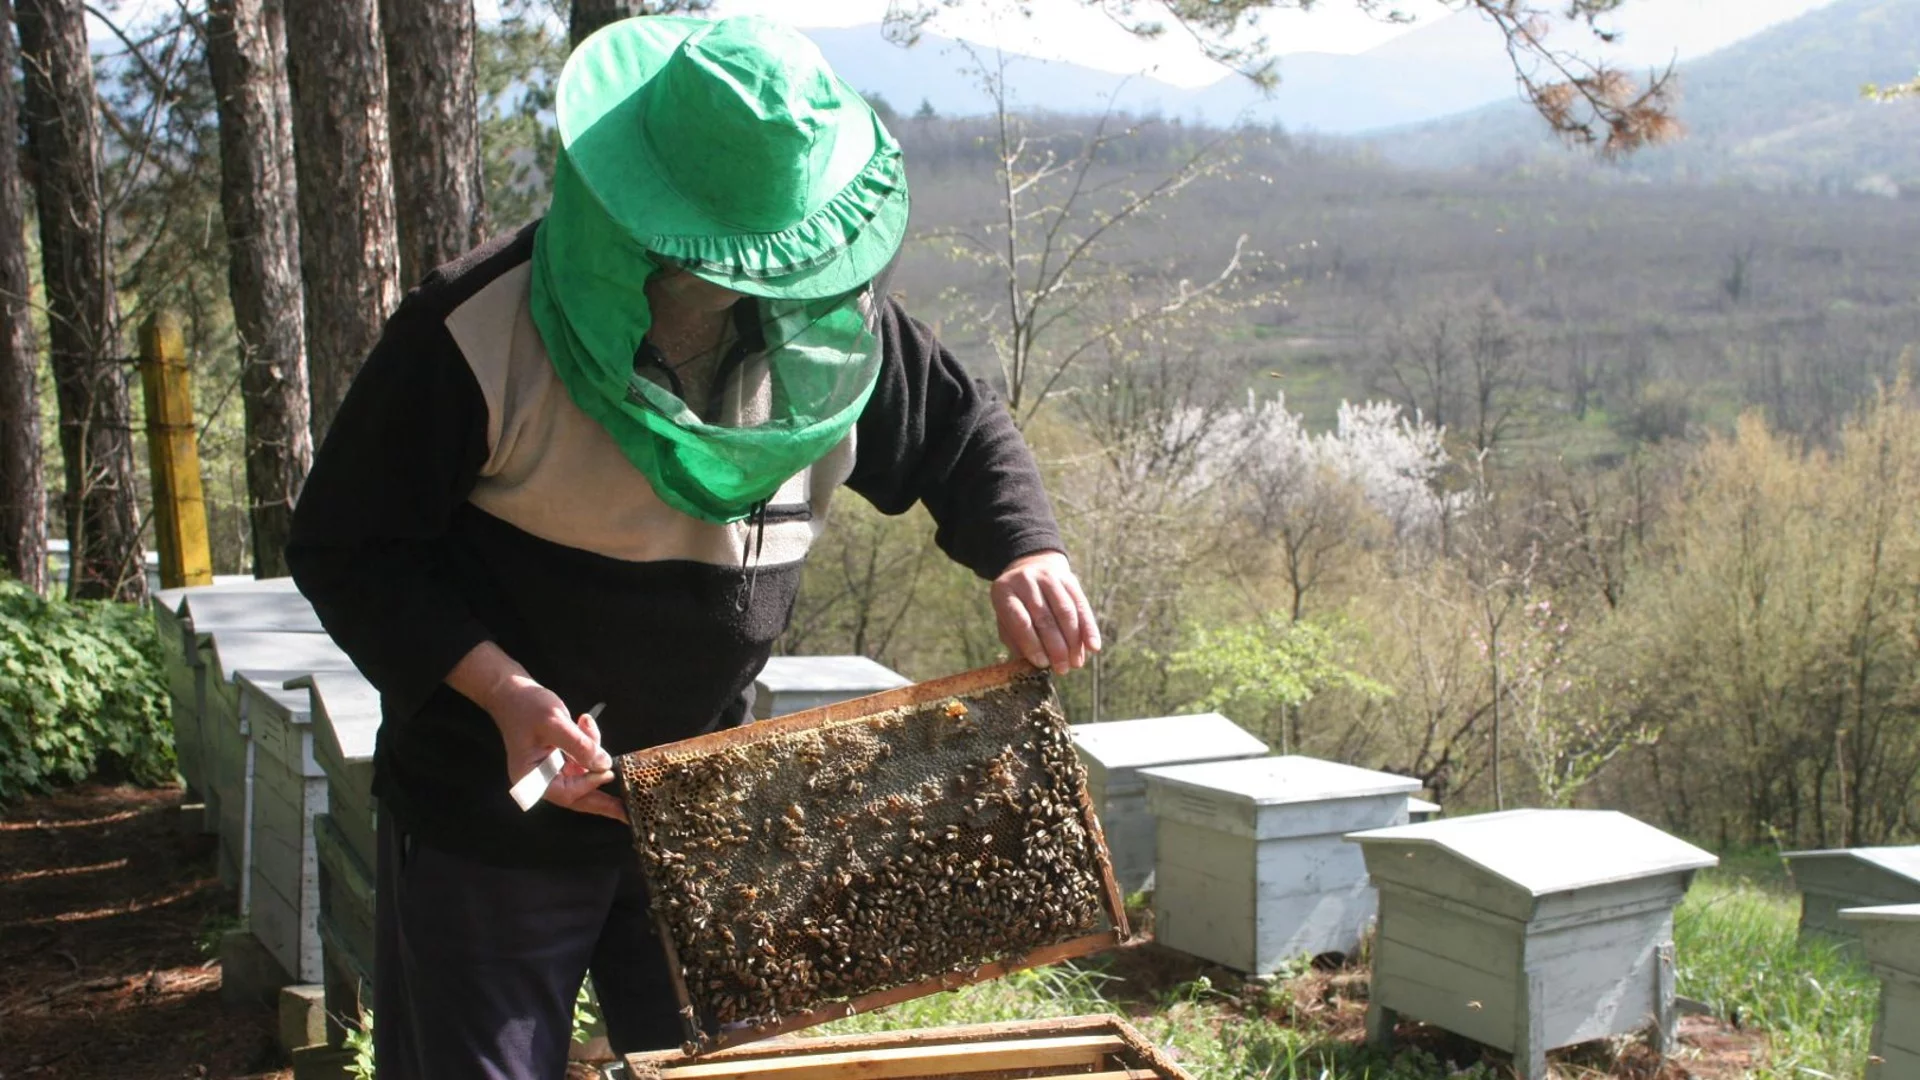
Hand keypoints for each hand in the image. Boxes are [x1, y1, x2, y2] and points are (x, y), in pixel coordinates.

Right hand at [448, 643, 625, 821]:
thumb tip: (604, 765)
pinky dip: (590, 744)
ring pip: (584, 775)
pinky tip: (584, 722)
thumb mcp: (554, 723)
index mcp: (531, 778)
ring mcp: (552, 769)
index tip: (607, 772)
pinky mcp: (561, 759)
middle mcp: (541, 778)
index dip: (588, 785)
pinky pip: (584, 760)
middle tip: (627, 812)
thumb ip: (579, 746)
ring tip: (586, 725)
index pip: (566, 792)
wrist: (514, 692)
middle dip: (602, 801)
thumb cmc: (527, 707)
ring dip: (595, 754)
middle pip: (576, 796)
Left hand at [991, 551, 1101, 674]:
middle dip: (1056, 647)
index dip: (1032, 644)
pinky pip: (1081, 605)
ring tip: (1076, 663)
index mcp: (1004, 591)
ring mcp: (1048, 577)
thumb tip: (1035, 665)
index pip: (1019, 620)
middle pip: (1044, 617)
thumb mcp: (1005, 620)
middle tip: (1062, 669)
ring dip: (1073, 641)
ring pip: (1065, 611)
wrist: (1031, 568)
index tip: (1042, 664)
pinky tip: (1093, 647)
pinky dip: (1088, 628)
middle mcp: (1025, 580)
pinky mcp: (1069, 579)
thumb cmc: (1016, 605)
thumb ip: (1016, 641)